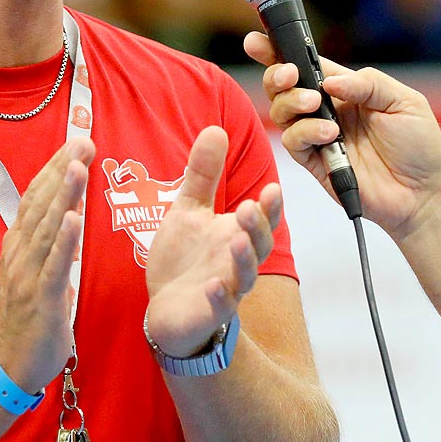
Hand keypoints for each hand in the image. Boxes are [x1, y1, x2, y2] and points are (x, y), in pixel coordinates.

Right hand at [0, 136, 94, 393]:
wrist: (11, 362)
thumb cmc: (30, 315)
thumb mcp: (35, 269)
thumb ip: (46, 240)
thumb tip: (63, 209)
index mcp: (19, 244)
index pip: (36, 198)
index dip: (54, 169)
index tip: (75, 142)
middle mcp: (20, 253)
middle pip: (41, 205)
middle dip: (62, 171)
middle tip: (82, 142)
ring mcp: (28, 275)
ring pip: (47, 229)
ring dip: (63, 196)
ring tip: (78, 167)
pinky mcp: (41, 299)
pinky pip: (53, 266)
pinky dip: (64, 241)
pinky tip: (76, 219)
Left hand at [144, 126, 282, 357]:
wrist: (168, 307)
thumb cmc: (184, 258)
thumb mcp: (189, 209)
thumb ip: (203, 173)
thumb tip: (216, 128)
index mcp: (237, 235)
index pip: (262, 219)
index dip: (270, 206)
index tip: (272, 188)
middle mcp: (238, 262)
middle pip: (260, 245)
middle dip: (258, 228)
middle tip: (250, 208)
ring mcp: (227, 288)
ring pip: (245, 275)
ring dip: (244, 259)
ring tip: (237, 240)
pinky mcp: (208, 312)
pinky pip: (219, 307)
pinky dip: (220, 298)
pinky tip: (214, 286)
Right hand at [244, 30, 440, 240]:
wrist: (423, 193)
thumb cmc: (419, 146)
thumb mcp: (404, 102)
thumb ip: (368, 84)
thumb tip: (329, 80)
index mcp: (346, 89)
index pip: (308, 65)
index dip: (279, 51)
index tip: (256, 41)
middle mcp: (327, 110)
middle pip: (284, 86)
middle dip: (276, 74)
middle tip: (290, 74)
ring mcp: (319, 136)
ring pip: (281, 111)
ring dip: (291, 101)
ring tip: (315, 102)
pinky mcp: (316, 163)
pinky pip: (293, 142)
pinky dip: (304, 132)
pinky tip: (328, 133)